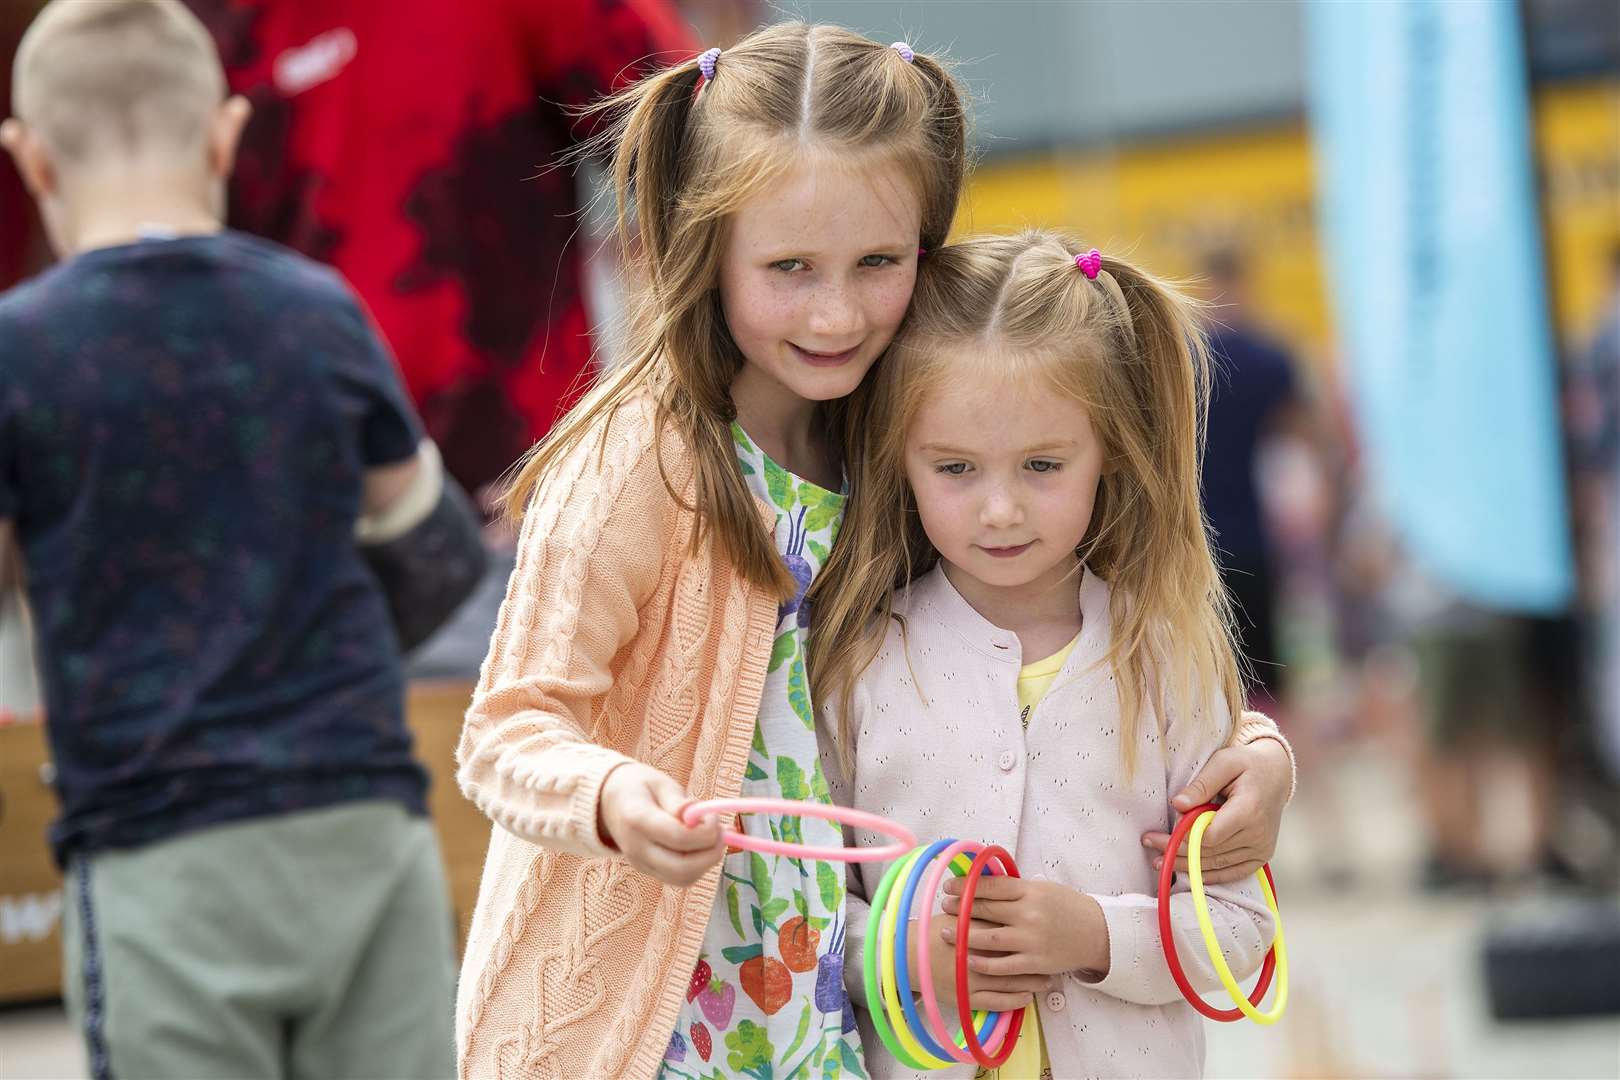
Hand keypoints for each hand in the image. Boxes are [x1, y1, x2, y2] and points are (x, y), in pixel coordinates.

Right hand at [596, 762, 723, 886]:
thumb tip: (699, 818)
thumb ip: (679, 803)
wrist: (608, 802)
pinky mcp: (647, 871)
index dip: (706, 831)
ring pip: (683, 878)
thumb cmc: (639, 787)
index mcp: (637, 820)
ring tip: (711, 837)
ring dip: (707, 861)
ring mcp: (640, 864)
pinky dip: (698, 867)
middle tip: (721, 832)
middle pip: (682, 868)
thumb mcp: (659, 783)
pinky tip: (700, 847)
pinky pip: (679, 879)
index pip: (679, 838)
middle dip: (711, 853)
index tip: (714, 815)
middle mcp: (636, 848)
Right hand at [905, 915, 1054, 1012]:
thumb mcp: (953, 912)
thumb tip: (1005, 892)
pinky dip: (1014, 1000)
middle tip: (1055, 959)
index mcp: (974, 930)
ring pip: (1009, 983)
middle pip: (1015, 957)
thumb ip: (978, 904)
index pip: (1008, 930)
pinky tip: (1026, 997)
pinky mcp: (966, 998)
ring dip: (1031, 982)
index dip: (1030, 932)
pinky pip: (996, 1003)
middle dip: (1037, 959)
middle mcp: (975, 955)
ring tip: (1048, 980)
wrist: (905, 957)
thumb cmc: (931, 932)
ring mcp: (971, 979)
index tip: (1048, 932)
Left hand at [938, 877, 1108, 978]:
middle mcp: (1029, 914)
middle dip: (960, 908)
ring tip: (946, 932)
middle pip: (985, 909)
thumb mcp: (1043, 889)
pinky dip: (983, 963)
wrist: (1097, 933)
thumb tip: (981, 881)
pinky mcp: (1035, 963)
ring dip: (963, 935)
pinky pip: (1003, 965)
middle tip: (944, 906)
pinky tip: (968, 959)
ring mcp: (1032, 940)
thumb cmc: (1067, 907)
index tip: (949, 886)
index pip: (990, 885)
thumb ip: (1015, 889)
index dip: (965, 885)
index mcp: (1031, 891)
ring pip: (989, 938)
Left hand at [1140, 737, 1290, 882]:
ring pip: (1217, 865)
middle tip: (1148, 844)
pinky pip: (1232, 873)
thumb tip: (1177, 804)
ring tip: (1159, 861)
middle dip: (1175, 851)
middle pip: (1209, 852)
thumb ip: (1201, 784)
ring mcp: (1262, 848)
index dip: (1181, 837)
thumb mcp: (1223, 762)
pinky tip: (1186, 872)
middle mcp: (1259, 834)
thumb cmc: (1246, 764)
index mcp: (1250, 809)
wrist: (1276, 776)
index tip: (1155, 834)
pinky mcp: (1261, 856)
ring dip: (1186, 866)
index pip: (1209, 836)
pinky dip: (1208, 875)